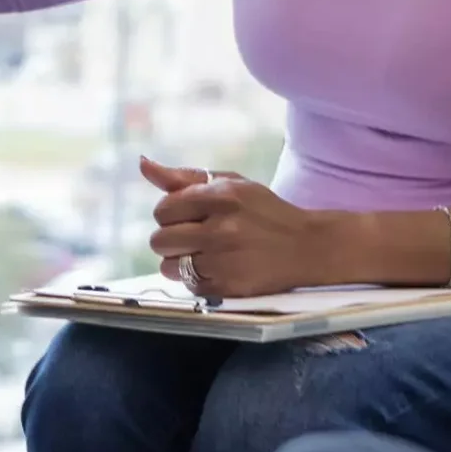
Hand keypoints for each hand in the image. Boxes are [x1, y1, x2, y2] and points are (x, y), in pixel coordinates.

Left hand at [141, 157, 329, 298]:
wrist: (307, 246)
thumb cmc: (263, 212)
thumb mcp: (230, 185)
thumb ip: (183, 177)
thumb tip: (143, 164)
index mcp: (221, 196)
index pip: (163, 209)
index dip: (171, 215)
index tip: (188, 217)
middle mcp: (222, 228)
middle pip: (159, 240)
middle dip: (172, 239)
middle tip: (195, 237)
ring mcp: (225, 260)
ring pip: (169, 267)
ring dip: (181, 263)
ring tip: (205, 255)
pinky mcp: (230, 286)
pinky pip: (189, 287)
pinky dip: (197, 281)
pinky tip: (218, 270)